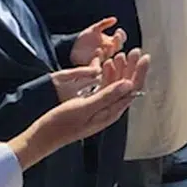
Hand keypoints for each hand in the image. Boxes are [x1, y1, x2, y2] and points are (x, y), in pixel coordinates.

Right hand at [9, 51, 148, 169]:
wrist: (42, 136)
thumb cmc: (61, 123)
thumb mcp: (84, 107)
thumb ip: (107, 96)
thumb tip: (129, 84)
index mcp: (111, 112)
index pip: (132, 90)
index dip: (140, 72)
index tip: (145, 57)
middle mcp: (110, 110)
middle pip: (127, 86)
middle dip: (132, 68)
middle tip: (135, 51)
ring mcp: (100, 108)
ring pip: (116, 85)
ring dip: (120, 70)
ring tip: (121, 54)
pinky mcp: (91, 105)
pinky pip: (104, 88)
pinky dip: (107, 75)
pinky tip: (106, 64)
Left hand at [69, 17, 126, 66]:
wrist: (73, 47)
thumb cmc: (86, 38)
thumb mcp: (94, 29)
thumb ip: (104, 23)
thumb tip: (115, 19)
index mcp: (111, 41)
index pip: (121, 39)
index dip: (121, 35)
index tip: (118, 30)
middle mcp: (109, 50)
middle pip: (118, 47)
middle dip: (118, 41)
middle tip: (116, 36)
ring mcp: (102, 56)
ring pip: (109, 54)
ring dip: (110, 49)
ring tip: (108, 44)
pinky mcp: (94, 62)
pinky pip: (99, 61)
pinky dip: (99, 56)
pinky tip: (98, 51)